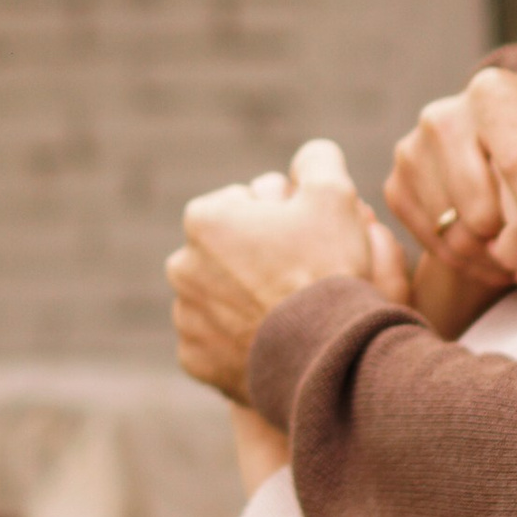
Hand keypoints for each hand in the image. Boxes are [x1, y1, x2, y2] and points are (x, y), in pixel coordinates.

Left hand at [169, 139, 409, 404]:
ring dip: (245, 299)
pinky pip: (216, 342)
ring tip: (289, 311)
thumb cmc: (327, 268)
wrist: (324, 353)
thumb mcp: (335, 194)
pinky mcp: (195, 360)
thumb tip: (310, 157)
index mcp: (205, 219)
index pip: (243, 203)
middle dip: (257, 256)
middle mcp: (181, 266)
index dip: (279, 215)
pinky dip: (239, 341)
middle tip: (301, 273)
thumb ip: (318, 160)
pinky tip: (272, 341)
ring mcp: (186, 317)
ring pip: (220, 296)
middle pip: (228, 251)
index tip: (305, 237)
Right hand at [384, 68, 516, 299]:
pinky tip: (495, 248)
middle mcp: (442, 115)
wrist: (501, 141)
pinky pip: (432, 243)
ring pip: (454, 231)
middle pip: (478, 205)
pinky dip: (467, 258)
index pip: (516, 156)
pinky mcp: (396, 185)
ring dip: (494, 254)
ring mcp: (412, 151)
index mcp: (493, 91)